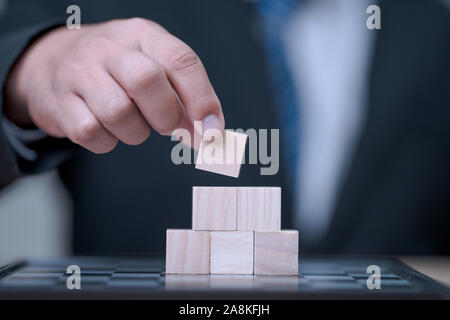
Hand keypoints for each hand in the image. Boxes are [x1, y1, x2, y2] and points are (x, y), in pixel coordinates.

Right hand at [3, 18, 224, 152]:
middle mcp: (109, 47)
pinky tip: (105, 129)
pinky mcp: (59, 101)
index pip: (182, 61)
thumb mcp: (154, 67)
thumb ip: (185, 98)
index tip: (214, 133)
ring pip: (118, 112)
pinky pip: (91, 132)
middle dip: (166, 115)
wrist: (54, 63)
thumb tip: (211, 136)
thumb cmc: (118, 71)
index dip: (203, 100)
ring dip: (135, 132)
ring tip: (130, 123)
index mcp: (143, 35)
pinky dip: (106, 141)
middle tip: (165, 124)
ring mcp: (79, 72)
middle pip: (147, 81)